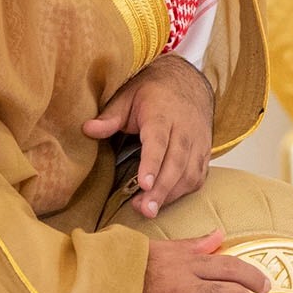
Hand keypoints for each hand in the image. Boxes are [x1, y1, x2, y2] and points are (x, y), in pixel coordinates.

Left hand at [84, 53, 213, 218]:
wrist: (189, 82)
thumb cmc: (154, 92)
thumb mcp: (128, 96)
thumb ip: (110, 116)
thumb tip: (87, 129)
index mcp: (163, 114)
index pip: (159, 142)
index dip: (152, 164)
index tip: (145, 184)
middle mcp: (185, 129)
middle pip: (177, 163)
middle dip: (162, 189)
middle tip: (145, 210)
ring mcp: (198, 142)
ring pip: (190, 172)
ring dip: (172, 194)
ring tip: (149, 210)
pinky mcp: (205, 152)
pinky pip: (199, 176)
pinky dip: (184, 191)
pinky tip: (166, 200)